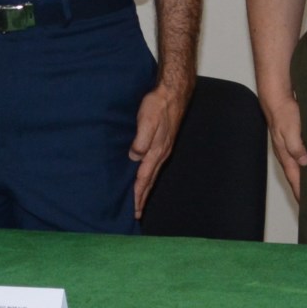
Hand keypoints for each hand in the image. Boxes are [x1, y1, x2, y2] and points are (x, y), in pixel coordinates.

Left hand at [129, 74, 193, 216]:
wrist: (173, 92)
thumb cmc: (158, 104)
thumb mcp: (147, 121)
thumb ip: (141, 140)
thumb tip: (134, 157)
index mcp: (156, 151)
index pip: (143, 178)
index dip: (137, 195)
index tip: (133, 210)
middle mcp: (160, 154)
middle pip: (149, 181)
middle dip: (142, 198)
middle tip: (136, 215)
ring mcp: (163, 149)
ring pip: (152, 175)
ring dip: (145, 189)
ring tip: (140, 202)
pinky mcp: (163, 144)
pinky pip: (153, 166)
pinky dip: (148, 177)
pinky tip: (145, 177)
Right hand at [258, 90, 306, 201]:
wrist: (278, 98)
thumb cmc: (284, 113)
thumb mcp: (290, 130)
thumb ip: (296, 147)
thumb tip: (304, 162)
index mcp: (285, 155)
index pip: (294, 179)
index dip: (300, 192)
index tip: (306, 206)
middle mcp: (287, 154)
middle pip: (295, 176)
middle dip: (302, 189)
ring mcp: (289, 148)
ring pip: (298, 168)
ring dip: (306, 178)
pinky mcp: (294, 140)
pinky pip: (301, 157)